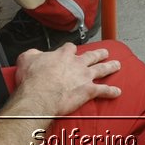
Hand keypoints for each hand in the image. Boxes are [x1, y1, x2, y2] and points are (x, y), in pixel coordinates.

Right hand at [9, 44, 123, 117]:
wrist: (41, 96)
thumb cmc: (32, 79)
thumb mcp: (26, 59)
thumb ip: (33, 54)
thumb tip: (35, 54)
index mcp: (63, 55)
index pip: (70, 48)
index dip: (71, 49)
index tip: (71, 50)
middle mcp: (77, 64)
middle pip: (92, 55)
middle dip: (99, 53)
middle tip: (106, 52)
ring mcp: (85, 77)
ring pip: (101, 69)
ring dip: (110, 66)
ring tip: (117, 64)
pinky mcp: (88, 91)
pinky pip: (103, 91)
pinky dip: (111, 92)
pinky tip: (118, 92)